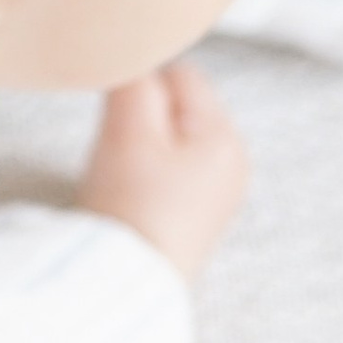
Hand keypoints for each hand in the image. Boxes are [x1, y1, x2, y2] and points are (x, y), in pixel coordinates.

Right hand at [80, 63, 247, 276]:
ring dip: (144, 143)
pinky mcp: (199, 218)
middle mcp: (234, 163)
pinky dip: (149, 172)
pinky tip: (129, 192)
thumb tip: (133, 59)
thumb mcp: (127, 129)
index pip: (181, 74)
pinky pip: (174, 173)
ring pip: (175, 141)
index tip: (108, 104)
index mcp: (225, 136)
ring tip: (119, 170)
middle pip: (181, 108)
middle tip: (112, 140)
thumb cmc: (130, 205)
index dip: (139, 78)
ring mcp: (219, 194)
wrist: (127, 282)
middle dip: (144, 114)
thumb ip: (134, 80)